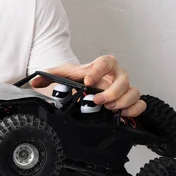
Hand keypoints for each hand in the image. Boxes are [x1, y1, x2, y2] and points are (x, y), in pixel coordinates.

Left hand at [31, 55, 145, 116]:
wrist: (80, 89)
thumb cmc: (74, 80)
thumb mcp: (61, 76)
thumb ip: (48, 75)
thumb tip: (35, 81)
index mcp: (99, 67)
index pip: (107, 61)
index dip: (100, 70)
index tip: (88, 82)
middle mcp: (113, 77)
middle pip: (123, 78)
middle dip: (111, 91)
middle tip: (97, 101)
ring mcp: (122, 89)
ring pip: (133, 91)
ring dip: (122, 101)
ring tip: (108, 108)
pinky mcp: (126, 102)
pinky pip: (139, 103)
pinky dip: (134, 109)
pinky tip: (122, 114)